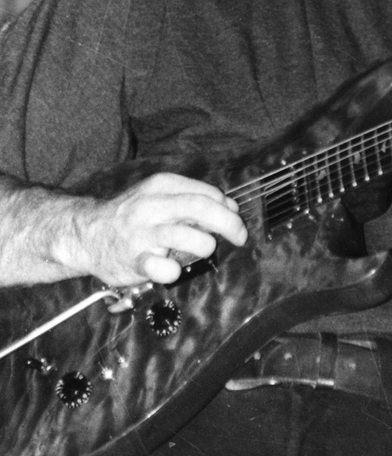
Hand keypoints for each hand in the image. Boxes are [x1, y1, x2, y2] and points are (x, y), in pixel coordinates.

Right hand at [66, 172, 247, 287]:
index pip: (207, 194)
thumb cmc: (132, 215)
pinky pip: (163, 267)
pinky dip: (174, 270)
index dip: (227, 208)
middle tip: (240, 237)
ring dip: (205, 245)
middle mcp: (153, 205)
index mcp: (162, 185)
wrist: (86, 233)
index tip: (234, 218)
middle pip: (202, 209)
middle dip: (229, 224)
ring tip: (202, 250)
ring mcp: (143, 233)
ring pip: (189, 237)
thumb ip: (192, 198)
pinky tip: (172, 267)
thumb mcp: (159, 195)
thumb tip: (231, 207)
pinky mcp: (134, 260)